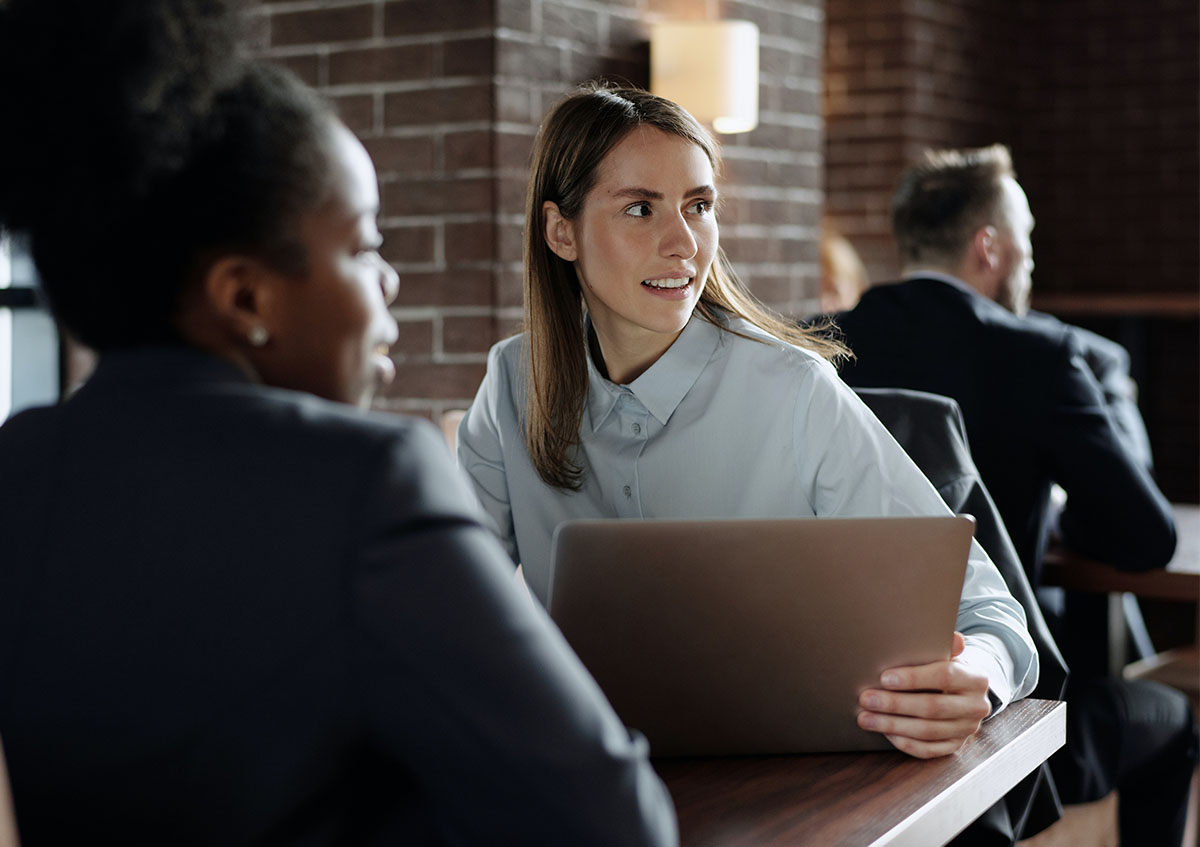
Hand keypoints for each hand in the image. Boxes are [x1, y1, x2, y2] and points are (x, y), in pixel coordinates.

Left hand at [856, 632, 990, 758]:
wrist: (963, 693)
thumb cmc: (947, 669)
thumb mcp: (947, 655)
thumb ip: (945, 647)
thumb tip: (954, 638)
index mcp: (976, 679)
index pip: (945, 676)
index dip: (913, 678)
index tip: (884, 678)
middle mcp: (976, 707)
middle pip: (932, 707)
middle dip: (894, 704)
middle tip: (866, 699)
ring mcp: (966, 730)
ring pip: (926, 731)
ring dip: (892, 725)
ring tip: (865, 717)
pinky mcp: (955, 746)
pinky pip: (927, 750)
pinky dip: (904, 742)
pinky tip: (885, 732)